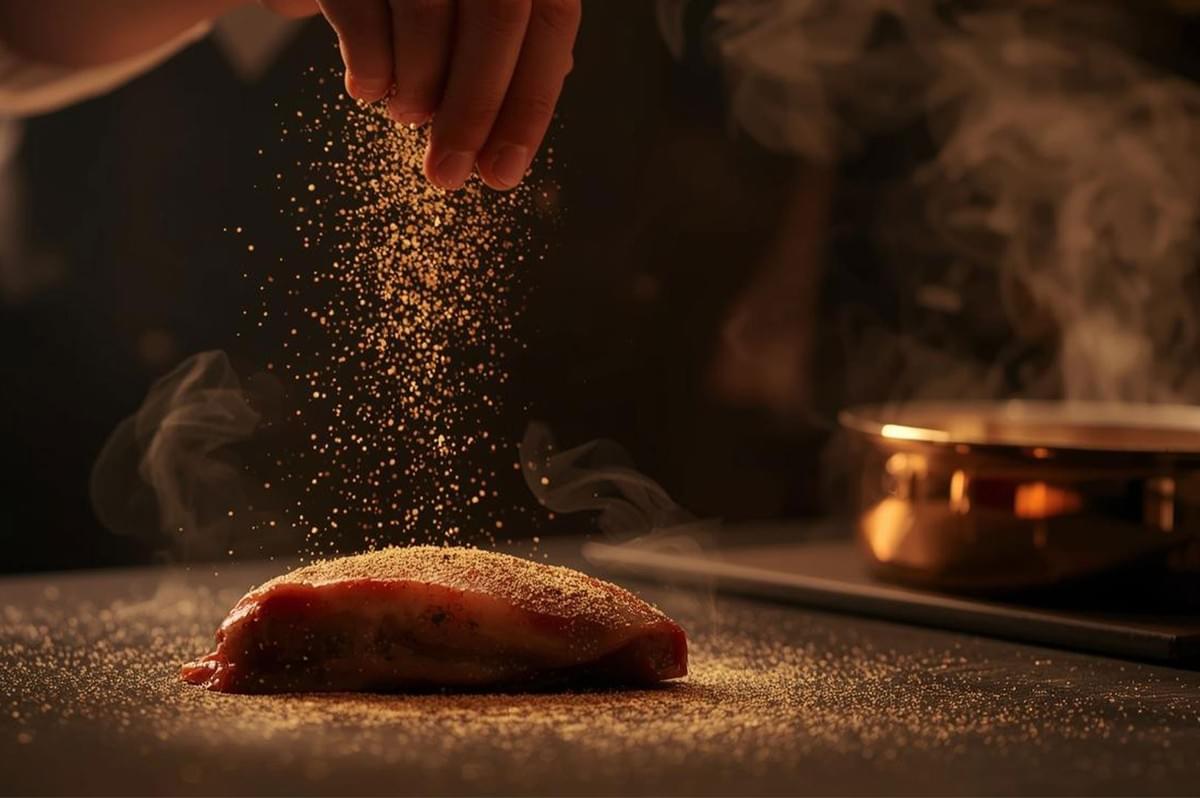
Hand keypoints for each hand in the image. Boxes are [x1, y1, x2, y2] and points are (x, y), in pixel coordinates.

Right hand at [277, 0, 579, 190]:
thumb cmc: (410, 0)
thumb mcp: (471, 16)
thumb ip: (510, 52)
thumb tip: (518, 133)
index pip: (550, 20)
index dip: (531, 102)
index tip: (502, 171)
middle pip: (498, 17)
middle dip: (476, 111)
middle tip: (449, 175)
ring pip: (430, 13)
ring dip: (421, 89)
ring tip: (408, 116)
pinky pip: (363, 11)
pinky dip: (372, 67)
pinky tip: (370, 89)